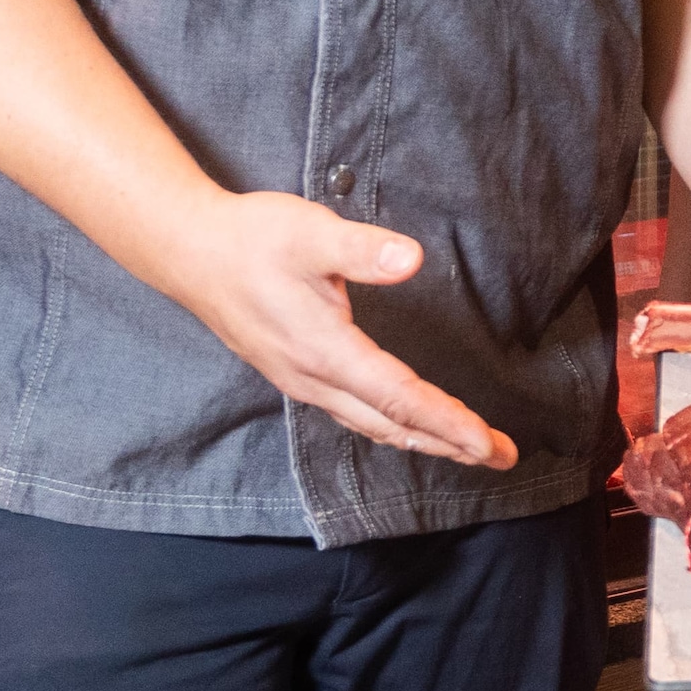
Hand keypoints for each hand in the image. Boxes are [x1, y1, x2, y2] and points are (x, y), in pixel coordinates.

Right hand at [144, 190, 515, 468]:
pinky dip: (390, 426)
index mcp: (324, 351)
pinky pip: (352, 414)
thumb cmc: (250, 239)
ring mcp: (300, 381)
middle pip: (392, 423)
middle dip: (450, 443)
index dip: (447, 423)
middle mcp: (313, 378)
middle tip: (502, 457)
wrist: (187, 252)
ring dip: (423, 439)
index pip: (399, 398)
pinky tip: (406, 426)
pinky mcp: (294, 373)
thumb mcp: (309, 233)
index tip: (489, 445)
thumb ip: (361, 249)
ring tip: (468, 450)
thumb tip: (410, 259)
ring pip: (371, 424)